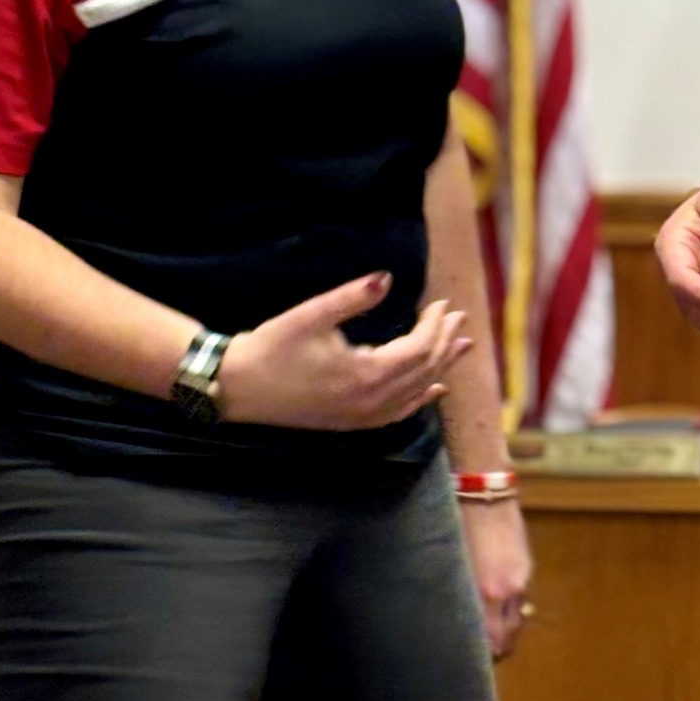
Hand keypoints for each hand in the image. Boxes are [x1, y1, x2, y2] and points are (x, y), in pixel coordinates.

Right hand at [216, 275, 470, 430]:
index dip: (435, 326)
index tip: (442, 303)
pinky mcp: (351, 422)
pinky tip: (435, 390)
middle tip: (460, 318)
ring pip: (417, 393)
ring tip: (462, 347)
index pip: (418, 350)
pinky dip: (421, 398)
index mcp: (366, 375)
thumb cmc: (273, 347)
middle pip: (424, 371)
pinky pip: (399, 413)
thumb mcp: (313, 314)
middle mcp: (371, 402)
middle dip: (444, 343)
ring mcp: (362, 417)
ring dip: (441, 368)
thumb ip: (353, 297)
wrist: (237, 388)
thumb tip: (388, 278)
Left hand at [459, 498, 533, 659]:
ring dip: (506, 629)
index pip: (492, 643)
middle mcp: (507, 590)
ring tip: (490, 630)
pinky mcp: (527, 564)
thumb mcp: (455, 567)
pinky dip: (510, 605)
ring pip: (518, 619)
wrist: (484, 492)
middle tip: (483, 654)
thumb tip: (465, 623)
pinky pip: (520, 597)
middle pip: (509, 638)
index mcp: (485, 593)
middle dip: (498, 650)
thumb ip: (464, 598)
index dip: (486, 657)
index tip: (474, 663)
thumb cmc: (458, 527)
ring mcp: (521, 577)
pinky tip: (496, 598)